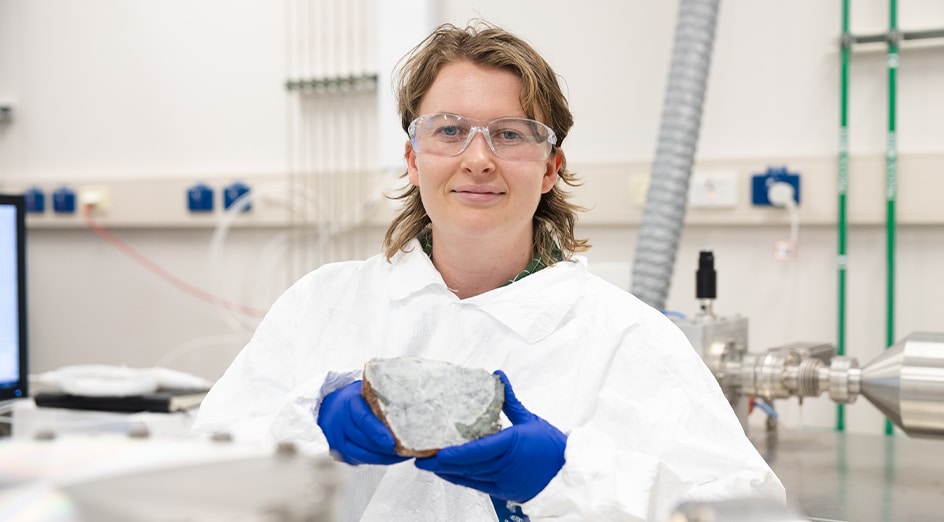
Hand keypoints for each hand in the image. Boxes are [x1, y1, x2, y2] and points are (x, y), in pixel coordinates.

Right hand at [316, 380, 408, 465]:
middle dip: (386, 448)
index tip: (392, 441)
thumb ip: (383, 394)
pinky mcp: (342, 452)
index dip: (377, 432)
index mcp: (350, 403)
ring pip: (363, 454)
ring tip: (405, 454)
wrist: (332, 406)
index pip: (363, 419)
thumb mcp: (367, 390)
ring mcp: (339, 439)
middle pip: (363, 439)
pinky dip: (379, 460)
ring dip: (385, 457)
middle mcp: (341, 422)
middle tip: (408, 448)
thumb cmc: (356, 397)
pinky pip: (361, 460)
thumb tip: (410, 396)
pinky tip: (394, 458)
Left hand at [414, 370, 565, 502]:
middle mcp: (506, 465)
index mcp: (513, 444)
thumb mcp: (530, 419)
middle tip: (420, 457)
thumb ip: (509, 399)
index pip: (479, 450)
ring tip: (428, 464)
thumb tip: (498, 376)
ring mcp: (504, 481)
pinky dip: (459, 479)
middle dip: (442, 463)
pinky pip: (476, 486)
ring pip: (470, 477)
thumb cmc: (551, 447)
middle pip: (469, 466)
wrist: (567, 474)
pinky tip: (447, 473)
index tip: (436, 451)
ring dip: (447, 472)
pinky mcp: (502, 491)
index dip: (455, 454)